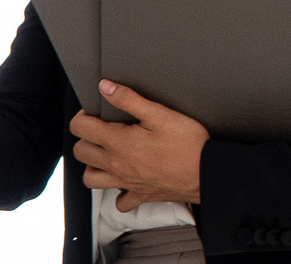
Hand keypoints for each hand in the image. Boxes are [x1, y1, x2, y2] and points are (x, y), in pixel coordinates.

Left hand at [72, 80, 206, 210]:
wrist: (210, 174)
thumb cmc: (189, 145)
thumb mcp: (159, 114)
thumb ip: (129, 99)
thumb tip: (106, 87)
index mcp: (118, 143)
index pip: (81, 129)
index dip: (83, 117)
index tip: (93, 113)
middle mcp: (117, 165)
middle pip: (81, 153)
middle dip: (85, 139)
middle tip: (99, 130)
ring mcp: (127, 183)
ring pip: (91, 179)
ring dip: (92, 166)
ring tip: (105, 155)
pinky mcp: (142, 196)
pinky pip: (120, 202)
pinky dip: (117, 194)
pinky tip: (125, 181)